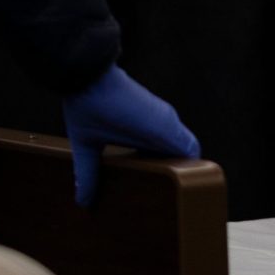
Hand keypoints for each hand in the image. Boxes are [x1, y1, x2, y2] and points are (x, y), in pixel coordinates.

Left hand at [61, 64, 198, 206]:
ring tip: (155, 179)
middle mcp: (168, 119)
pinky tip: (145, 159)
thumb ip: (87, 174)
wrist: (89, 71)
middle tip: (163, 192)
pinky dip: (164, 146)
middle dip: (179, 169)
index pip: (191, 154)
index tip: (176, 192)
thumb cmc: (89, 106)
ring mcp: (163, 112)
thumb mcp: (85, 145)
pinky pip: (170, 131)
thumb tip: (84, 202)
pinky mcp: (155, 108)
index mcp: (159, 130)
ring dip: (171, 156)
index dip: (189, 173)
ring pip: (179, 139)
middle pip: (188, 148)